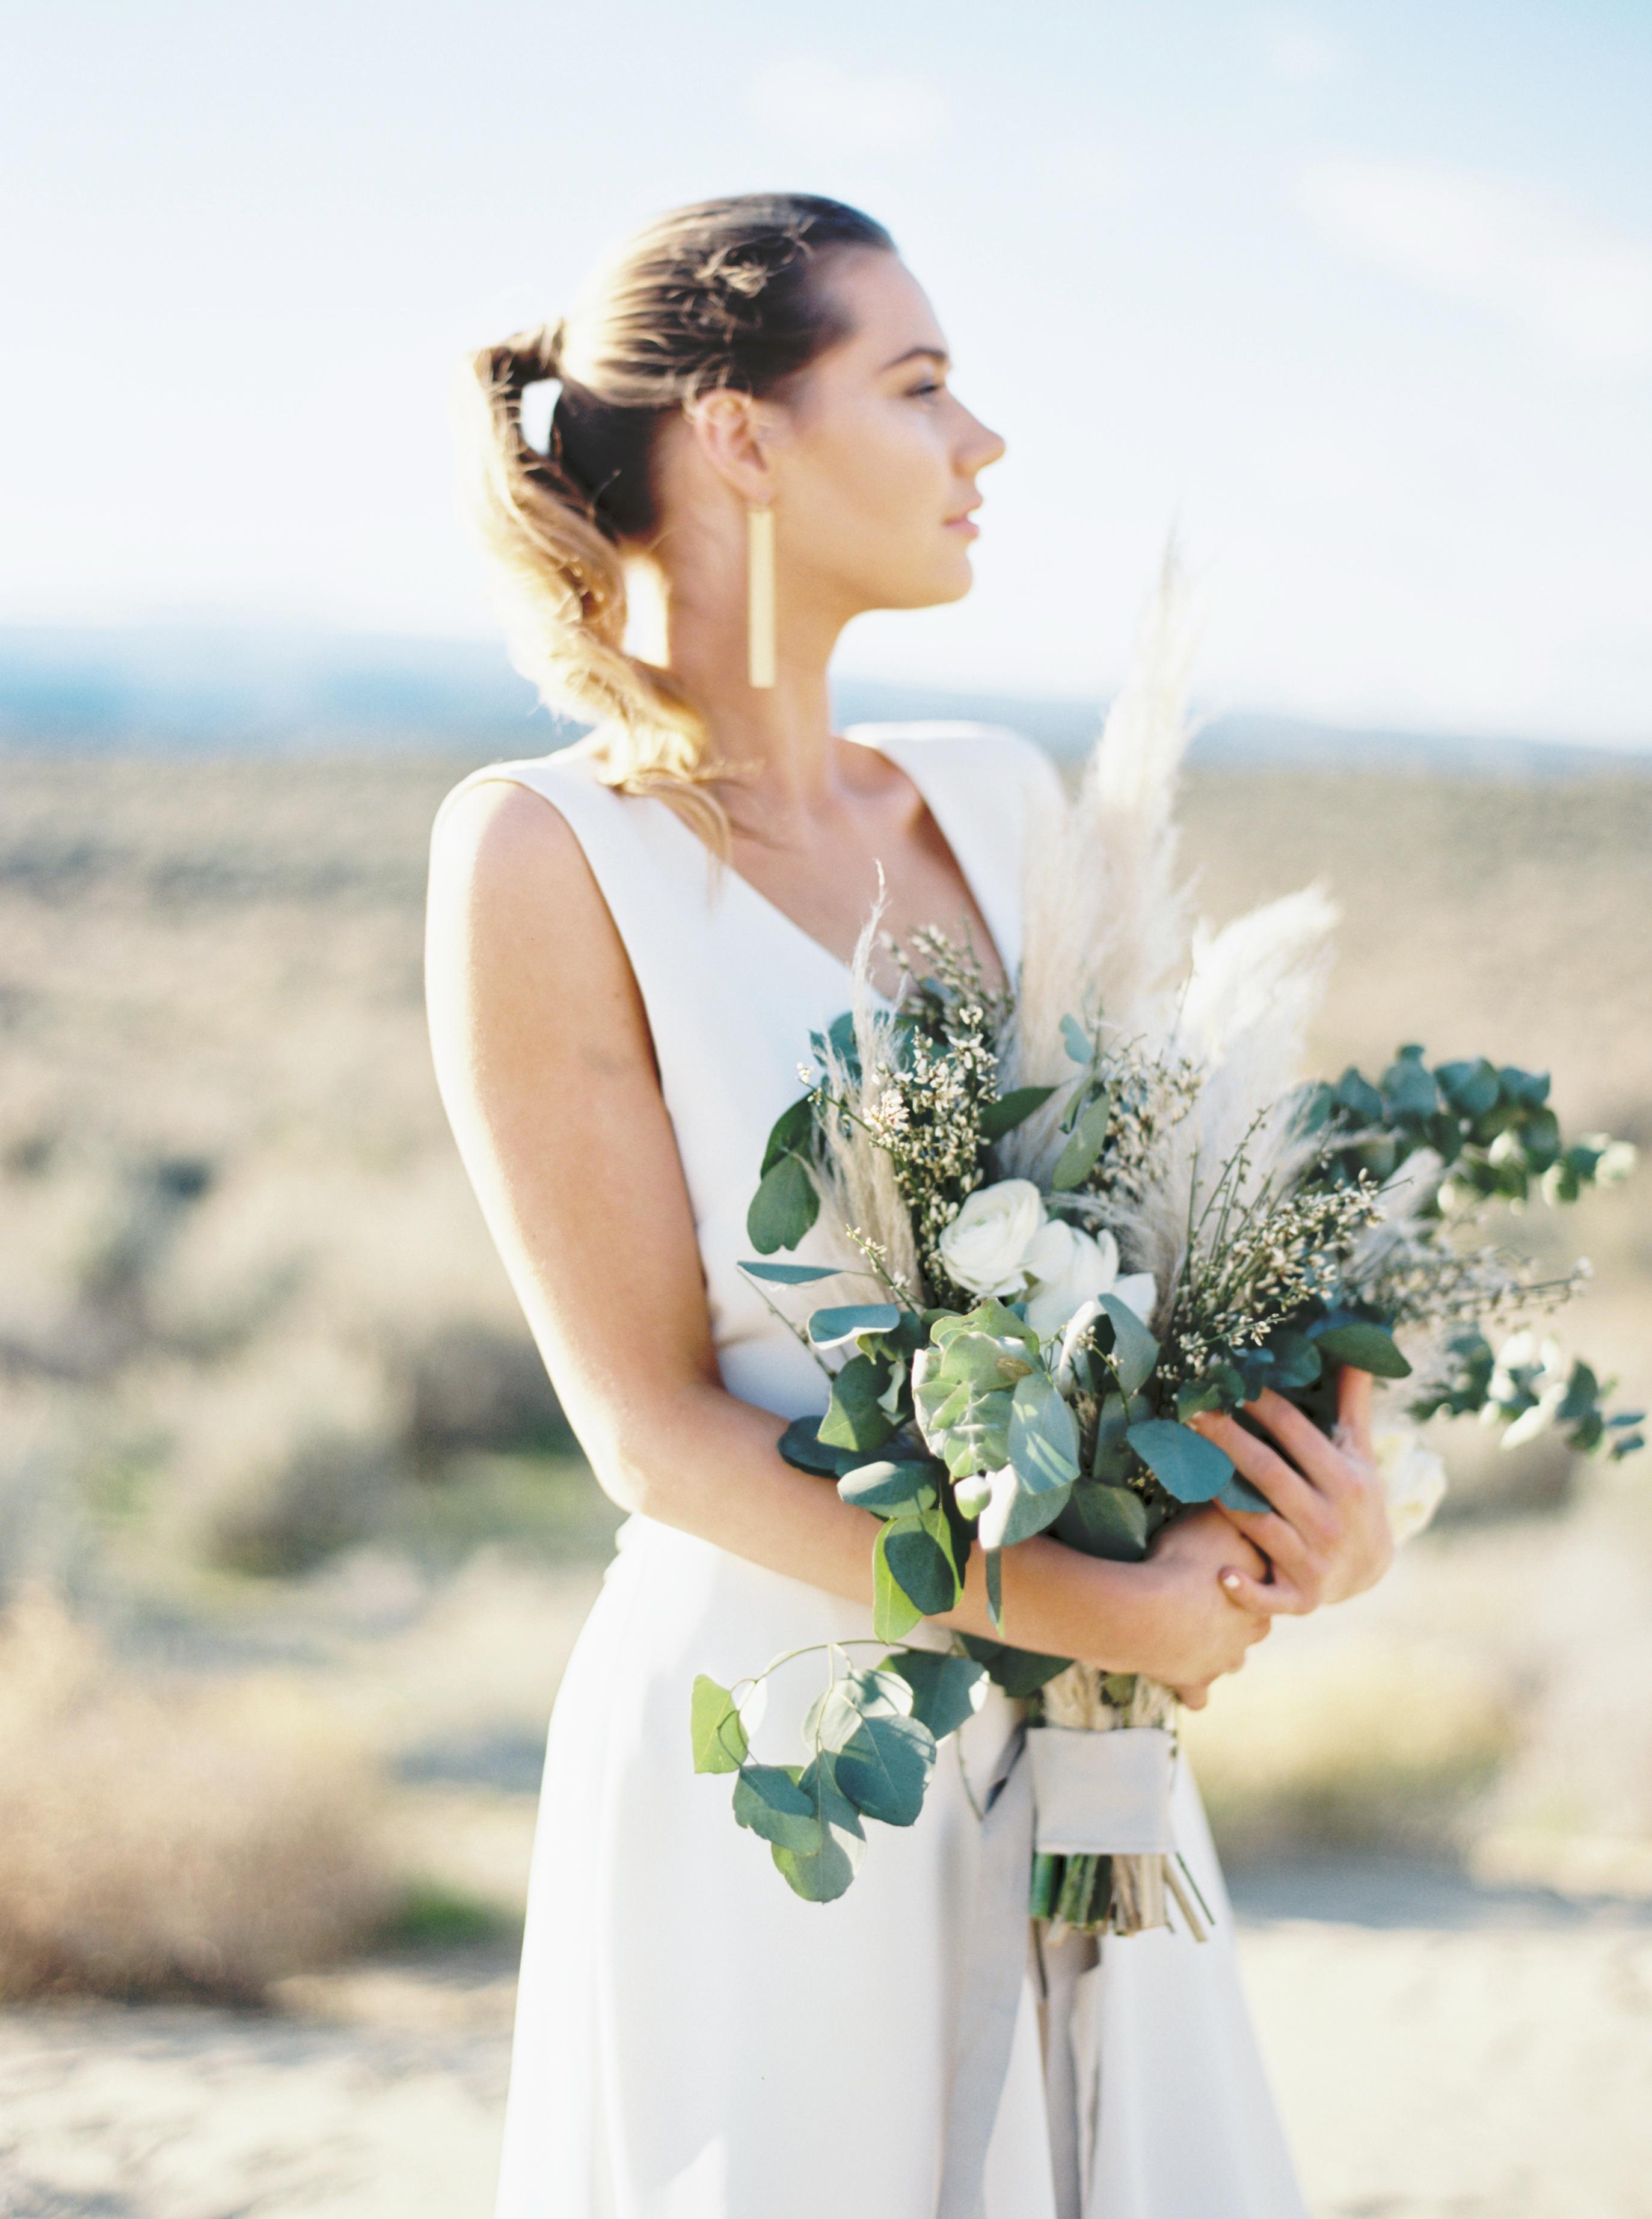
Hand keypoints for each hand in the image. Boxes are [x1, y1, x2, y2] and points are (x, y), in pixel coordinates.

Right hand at [1131, 1505, 1275, 1707]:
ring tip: (1194, 1634)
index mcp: (1258, 1593)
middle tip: (1214, 1597)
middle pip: (1253, 1626)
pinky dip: (1190, 1689)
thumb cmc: (1180, 1560)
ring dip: (1218, 1650)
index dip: (1250, 1574)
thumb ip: (1231, 1501)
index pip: (1266, 1584)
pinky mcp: (1193, 1682)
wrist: (1147, 1612)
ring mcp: (1221, 1660)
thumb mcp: (1209, 1517)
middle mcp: (1248, 1632)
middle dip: (1238, 1615)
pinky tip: (1179, 1681)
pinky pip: (1196, 1696)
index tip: (1230, 1564)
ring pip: (1230, 1661)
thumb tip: (1242, 1478)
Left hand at [1187, 1366, 1393, 1616]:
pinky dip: (1247, 1590)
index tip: (1228, 1379)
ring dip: (1221, 1497)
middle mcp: (1331, 1520)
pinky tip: (1221, 1574)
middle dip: (1227, 1440)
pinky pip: (1270, 1596)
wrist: (1373, 1570)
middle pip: (1268, 1472)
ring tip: (1184, 1464)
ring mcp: (1315, 1561)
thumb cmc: (1355, 1497)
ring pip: (1258, 1524)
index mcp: (1347, 1479)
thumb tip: (1356, 1348)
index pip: (1296, 1432)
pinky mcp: (1300, 1597)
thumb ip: (1353, 1402)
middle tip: (1191, 1412)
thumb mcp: (1359, 1451)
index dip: (1261, 1404)